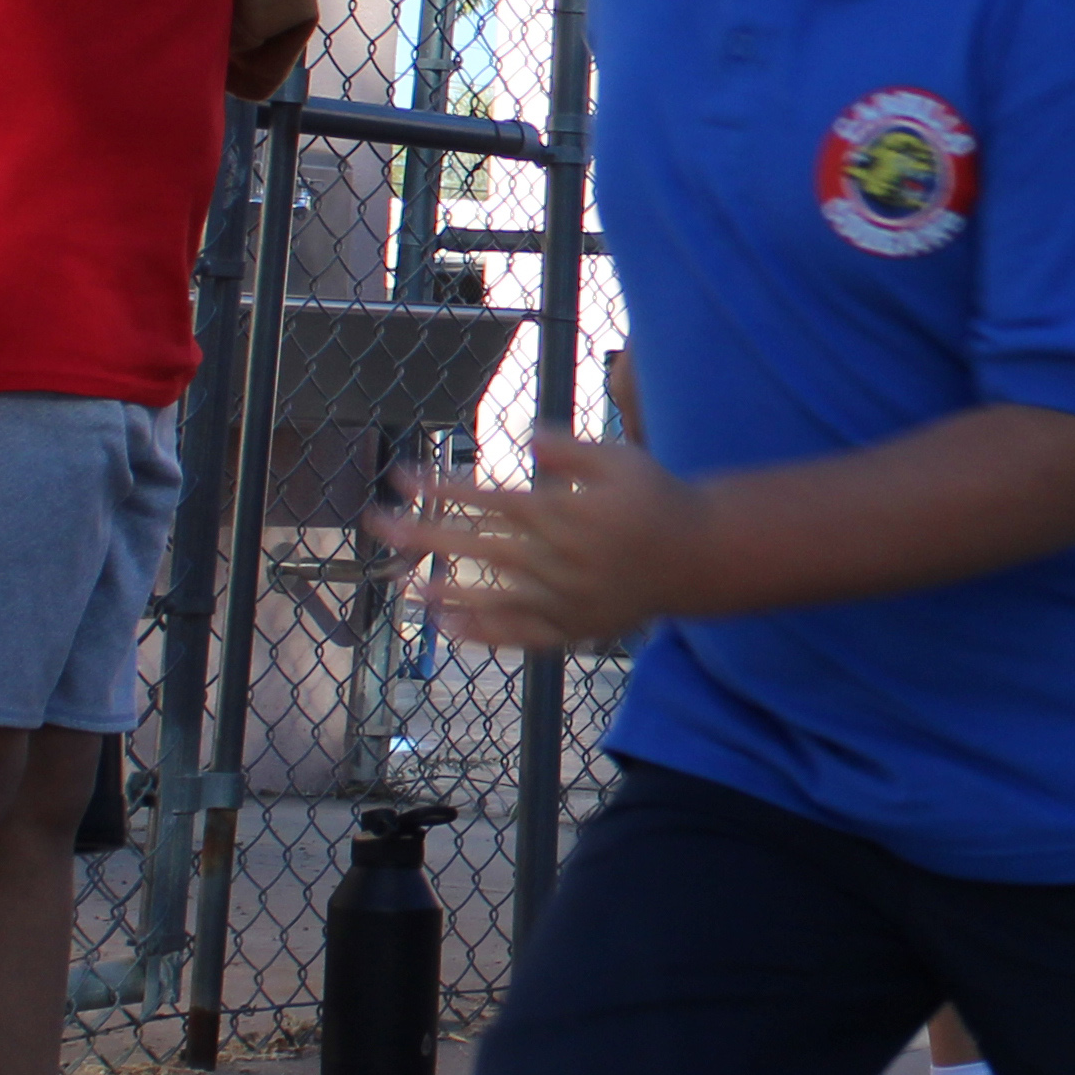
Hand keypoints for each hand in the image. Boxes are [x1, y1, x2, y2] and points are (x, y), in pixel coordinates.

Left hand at [369, 429, 698, 651]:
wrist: (697, 557)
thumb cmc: (655, 497)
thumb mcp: (620, 457)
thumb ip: (569, 450)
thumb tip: (525, 439)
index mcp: (563, 513)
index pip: (488, 500)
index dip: (441, 489)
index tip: (402, 478)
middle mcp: (556, 559)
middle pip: (477, 547)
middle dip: (423, 535)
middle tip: (377, 527)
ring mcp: (563, 597)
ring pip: (493, 596)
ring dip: (445, 590)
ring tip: (403, 587)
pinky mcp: (573, 627)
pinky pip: (522, 635)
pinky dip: (485, 635)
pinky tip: (450, 629)